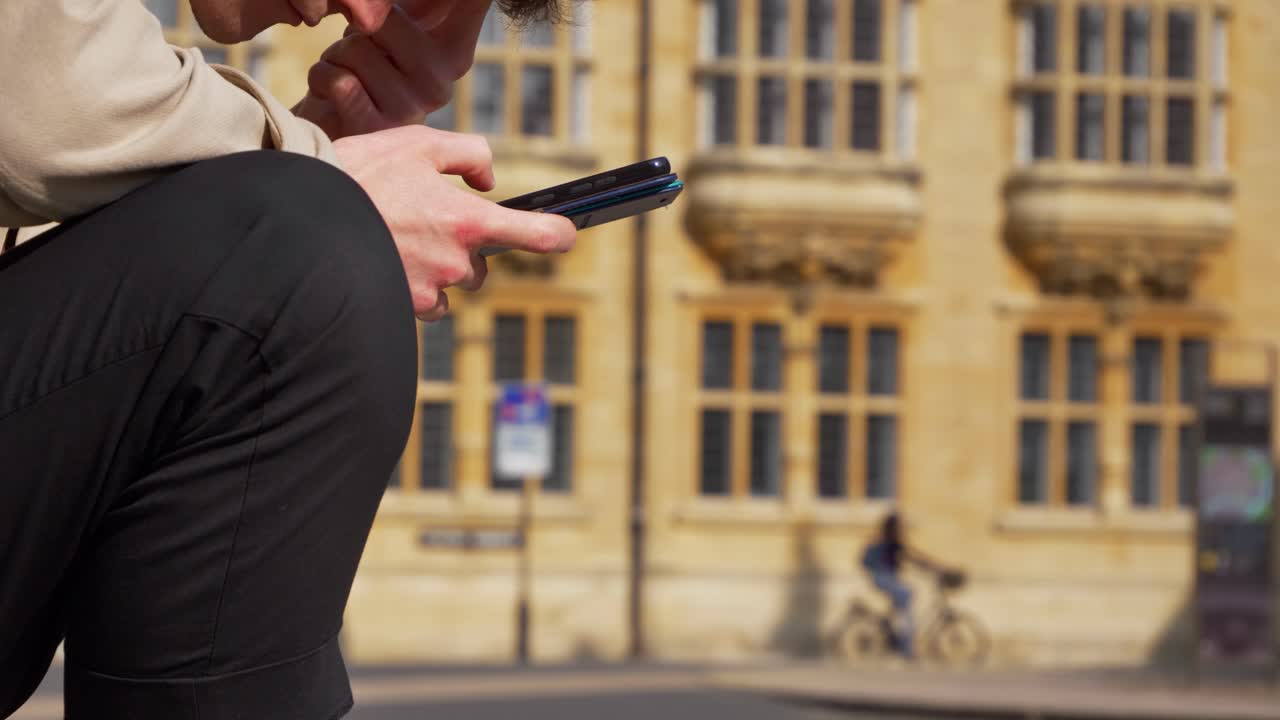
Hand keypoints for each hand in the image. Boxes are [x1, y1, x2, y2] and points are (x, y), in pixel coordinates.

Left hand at [294, 0, 491, 139]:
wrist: (335, 134)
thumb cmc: (362, 77)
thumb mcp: (392, 37)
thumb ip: (402, 11)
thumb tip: (385, 1)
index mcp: (453, 58)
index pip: (468, 5)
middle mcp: (441, 85)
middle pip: (385, 18)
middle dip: (357, 31)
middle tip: (358, 59)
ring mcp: (411, 109)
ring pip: (356, 47)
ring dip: (335, 57)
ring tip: (344, 79)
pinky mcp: (376, 127)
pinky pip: (338, 78)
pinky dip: (321, 77)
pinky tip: (328, 94)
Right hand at [334, 125, 575, 319]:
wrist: (301, 218)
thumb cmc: (359, 175)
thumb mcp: (418, 143)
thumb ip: (468, 155)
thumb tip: (488, 180)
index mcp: (468, 221)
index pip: (536, 235)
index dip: (557, 233)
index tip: (566, 232)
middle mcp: (456, 263)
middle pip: (481, 266)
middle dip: (462, 249)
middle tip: (425, 222)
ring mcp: (430, 291)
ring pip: (450, 286)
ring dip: (435, 268)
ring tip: (395, 239)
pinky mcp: (402, 309)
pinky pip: (422, 303)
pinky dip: (409, 285)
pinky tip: (383, 260)